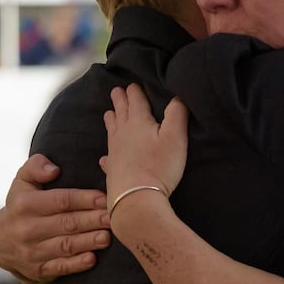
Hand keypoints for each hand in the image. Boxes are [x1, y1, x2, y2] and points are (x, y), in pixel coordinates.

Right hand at [0, 154, 110, 281]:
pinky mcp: (37, 270)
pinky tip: (92, 259)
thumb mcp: (22, 182)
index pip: (60, 200)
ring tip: (108, 237)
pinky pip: (59, 268)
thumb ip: (35, 167)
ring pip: (65, 246)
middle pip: (66, 223)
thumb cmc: (22, 205)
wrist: (2, 242)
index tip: (105, 198)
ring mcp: (31, 252)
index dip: (85, 199)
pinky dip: (76, 264)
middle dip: (93, 220)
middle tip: (114, 218)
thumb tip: (54, 169)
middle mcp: (26, 229)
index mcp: (24, 204)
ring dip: (88, 242)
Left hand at [102, 84, 188, 215]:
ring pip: (111, 129)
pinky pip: (108, 157)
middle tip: (116, 91)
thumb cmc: (158, 166)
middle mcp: (122, 132)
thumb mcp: (175, 137)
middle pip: (120, 111)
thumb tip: (178, 95)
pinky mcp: (112, 169)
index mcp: (138, 121)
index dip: (135, 91)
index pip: (135, 99)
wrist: (136, 198)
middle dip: (120, 99)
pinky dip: (108, 153)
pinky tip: (105, 157)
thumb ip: (177, 113)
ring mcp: (114, 151)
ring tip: (109, 113)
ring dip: (112, 119)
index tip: (132, 84)